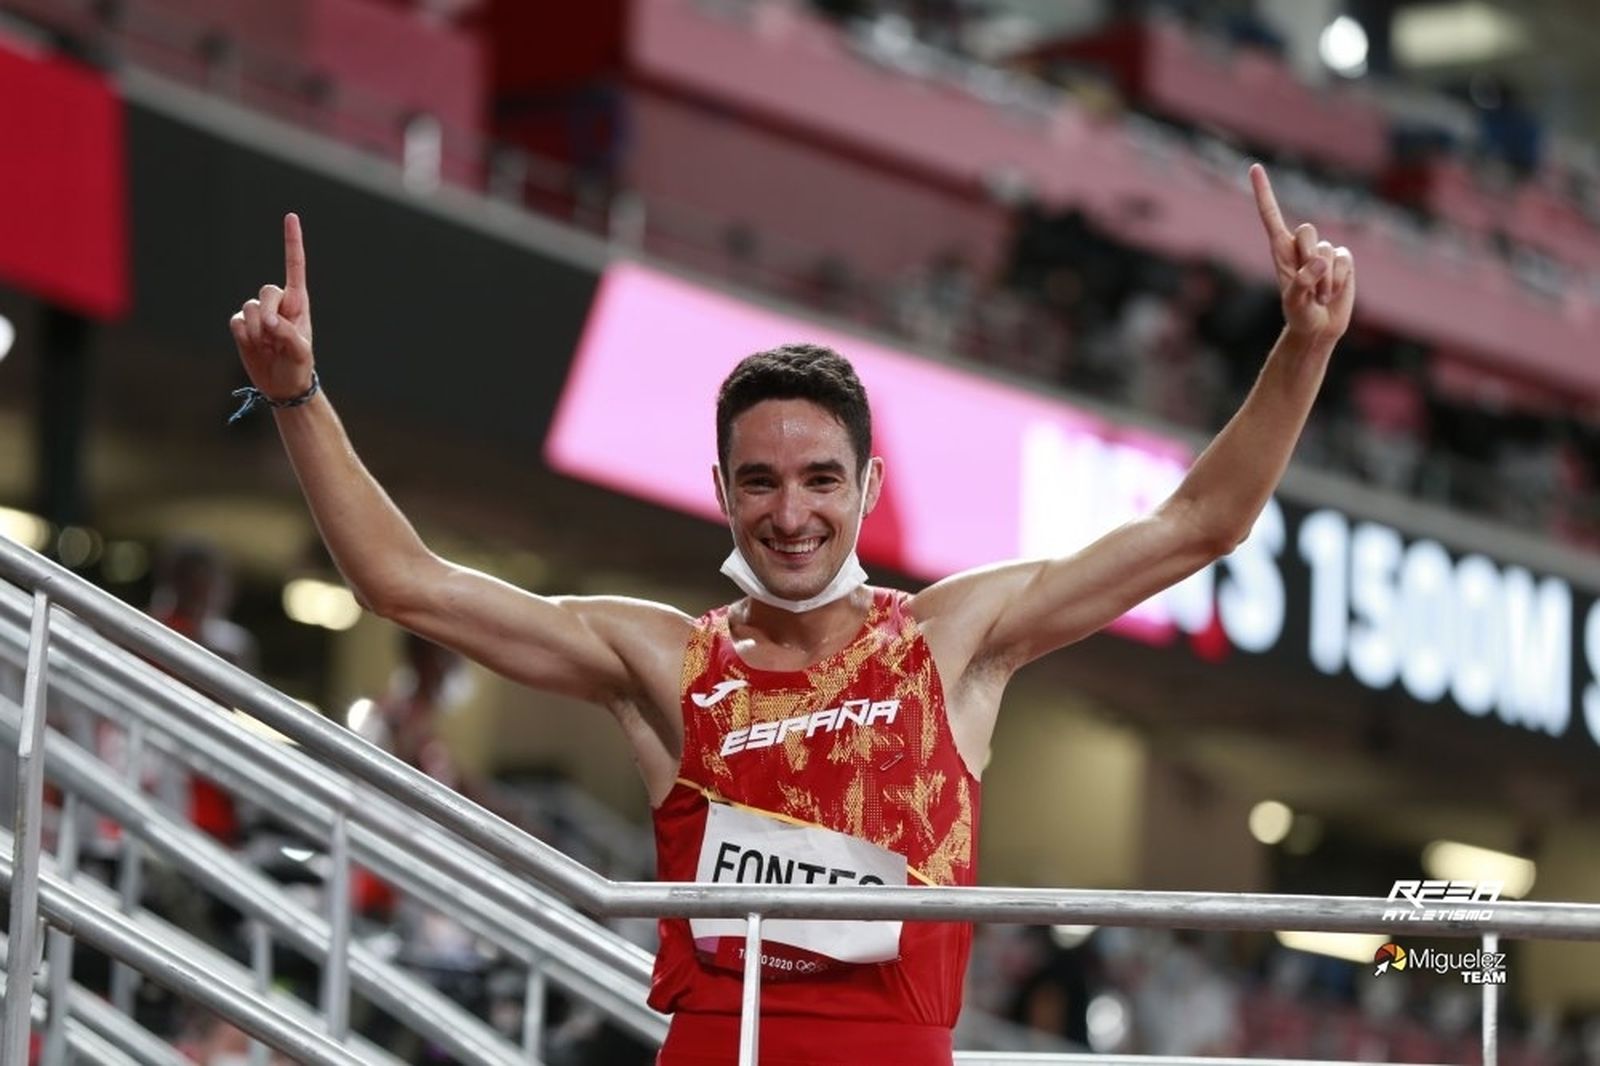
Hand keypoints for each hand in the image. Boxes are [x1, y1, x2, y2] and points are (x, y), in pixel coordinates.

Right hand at [230, 213, 315, 399]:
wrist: (282, 385)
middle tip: (274, 334)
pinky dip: (243, 335)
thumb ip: (289, 334)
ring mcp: (259, 314)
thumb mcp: (301, 352)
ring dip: (257, 329)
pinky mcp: (242, 325)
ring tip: (267, 346)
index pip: (294, 267)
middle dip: (269, 312)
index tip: (291, 217)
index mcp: (298, 303)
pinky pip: (236, 321)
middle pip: (266, 290)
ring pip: (249, 307)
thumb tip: (270, 321)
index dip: (292, 242)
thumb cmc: (299, 366)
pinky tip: (254, 346)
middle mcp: (278, 304)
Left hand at [1251, 163, 1354, 346]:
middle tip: (1307, 285)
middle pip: (1307, 231)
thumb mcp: (1294, 302)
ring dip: (1325, 279)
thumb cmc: (1298, 315)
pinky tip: (1333, 292)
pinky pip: (1344, 260)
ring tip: (1319, 296)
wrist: (1318, 328)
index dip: (1264, 192)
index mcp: (1279, 250)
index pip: (1271, 215)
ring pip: (1327, 249)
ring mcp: (1323, 252)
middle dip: (1308, 257)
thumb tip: (1320, 260)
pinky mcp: (1342, 260)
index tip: (1254, 167)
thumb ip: (1302, 281)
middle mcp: (1300, 246)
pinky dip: (1339, 279)